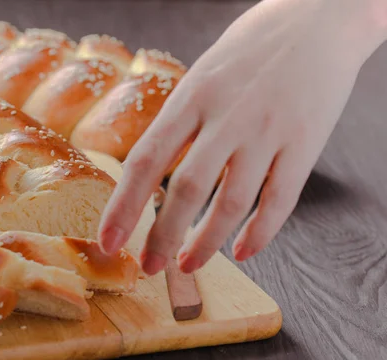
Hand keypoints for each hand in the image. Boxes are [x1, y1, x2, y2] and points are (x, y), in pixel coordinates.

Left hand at [98, 0, 386, 274]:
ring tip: (189, 265)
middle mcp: (228, 116)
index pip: (146, 160)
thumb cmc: (250, 49)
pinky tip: (243, 251)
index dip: (123, 206)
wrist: (318, 18)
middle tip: (150, 267)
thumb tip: (152, 173)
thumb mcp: (202, 75)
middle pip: (187, 189)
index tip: (109, 241)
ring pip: (233, 202)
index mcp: (192, 97)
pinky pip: (281, 200)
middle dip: (163, 235)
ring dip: (207, 242)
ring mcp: (269, 131)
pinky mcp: (306, 144)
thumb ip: (180, 123)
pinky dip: (261, 232)